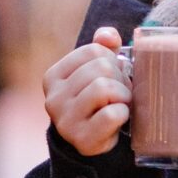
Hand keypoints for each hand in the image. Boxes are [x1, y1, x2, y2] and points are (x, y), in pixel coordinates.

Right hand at [44, 27, 130, 155]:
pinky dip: (123, 113)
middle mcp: (53, 98)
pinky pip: (111, 114)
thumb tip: (108, 36)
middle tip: (121, 92)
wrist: (92, 141)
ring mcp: (65, 120)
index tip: (112, 75)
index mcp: (53, 76)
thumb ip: (102, 48)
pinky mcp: (82, 139)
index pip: (93, 50)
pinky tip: (119, 118)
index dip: (111, 60)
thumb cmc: (96, 101)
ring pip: (104, 88)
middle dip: (120, 78)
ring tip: (120, 103)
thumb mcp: (95, 72)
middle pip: (101, 68)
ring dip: (123, 95)